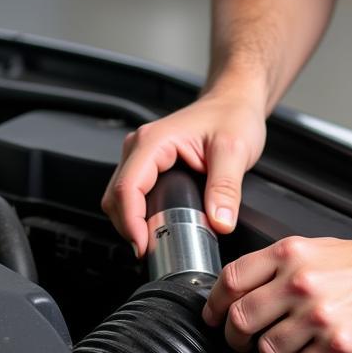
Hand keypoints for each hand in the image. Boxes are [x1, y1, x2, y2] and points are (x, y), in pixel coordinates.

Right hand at [102, 94, 266, 256]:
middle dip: (129, 227)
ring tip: (156, 242)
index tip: (145, 247)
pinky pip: (131, 194)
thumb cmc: (232, 115)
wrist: (234, 102)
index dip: (131, 223)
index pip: (127, 188)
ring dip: (132, 222)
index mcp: (154, 141)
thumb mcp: (235, 150)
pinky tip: (156, 227)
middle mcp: (141, 146)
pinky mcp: (149, 164)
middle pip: (116, 196)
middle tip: (154, 251)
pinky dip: (137, 215)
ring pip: (120, 197)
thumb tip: (219, 222)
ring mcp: (142, 155)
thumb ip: (226, 188)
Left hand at [202, 232, 351, 352]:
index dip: (214, 302)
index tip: (213, 314)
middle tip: (241, 339)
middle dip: (235, 335)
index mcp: (291, 254)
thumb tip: (245, 285)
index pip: (232, 279)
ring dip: (272, 351)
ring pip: (267, 348)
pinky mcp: (337, 344)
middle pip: (241, 318)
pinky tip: (316, 350)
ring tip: (289, 343)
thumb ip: (280, 263)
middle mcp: (300, 282)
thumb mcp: (318, 248)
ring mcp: (317, 315)